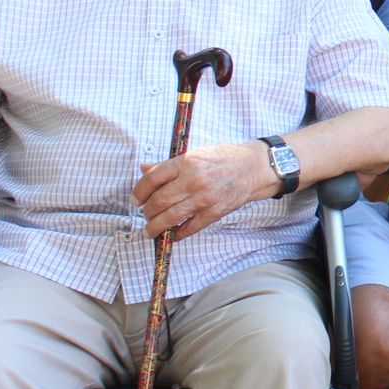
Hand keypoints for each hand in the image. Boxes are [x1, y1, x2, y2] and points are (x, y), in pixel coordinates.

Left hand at [134, 141, 277, 240]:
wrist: (253, 168)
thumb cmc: (224, 158)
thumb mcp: (195, 154)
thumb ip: (168, 165)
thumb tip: (144, 169)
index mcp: (186, 162)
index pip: (152, 179)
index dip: (139, 192)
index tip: (135, 199)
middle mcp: (193, 180)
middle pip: (158, 201)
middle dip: (147, 211)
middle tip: (145, 214)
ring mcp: (204, 198)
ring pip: (170, 217)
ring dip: (155, 227)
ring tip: (149, 231)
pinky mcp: (214, 212)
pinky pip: (189, 228)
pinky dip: (177, 234)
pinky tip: (171, 234)